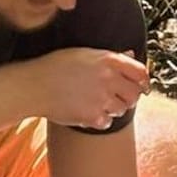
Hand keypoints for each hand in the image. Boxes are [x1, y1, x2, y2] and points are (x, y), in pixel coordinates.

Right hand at [27, 48, 149, 130]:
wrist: (34, 86)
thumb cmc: (55, 67)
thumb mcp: (84, 53)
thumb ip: (111, 56)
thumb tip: (131, 53)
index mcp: (108, 60)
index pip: (140, 72)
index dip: (143, 81)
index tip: (140, 86)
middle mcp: (107, 79)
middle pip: (134, 94)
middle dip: (129, 97)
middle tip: (118, 97)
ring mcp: (100, 99)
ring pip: (122, 109)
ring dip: (114, 108)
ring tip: (98, 103)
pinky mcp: (91, 116)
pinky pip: (107, 122)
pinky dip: (100, 120)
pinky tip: (88, 112)